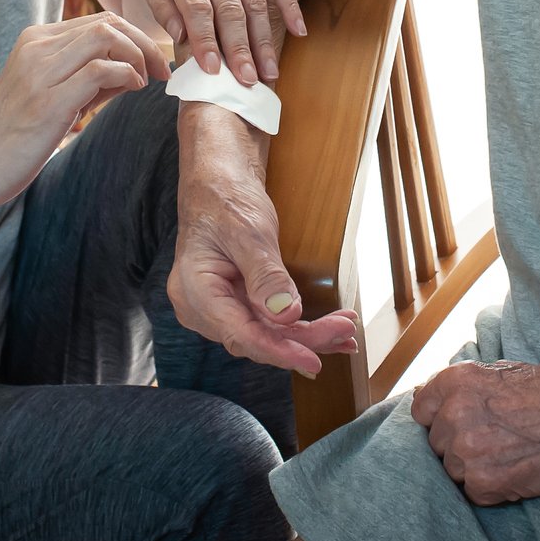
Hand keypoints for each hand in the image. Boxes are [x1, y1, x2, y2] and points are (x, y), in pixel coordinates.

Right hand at [0, 13, 168, 207]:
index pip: (99, 20)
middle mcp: (35, 47)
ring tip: (147, 80)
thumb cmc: (14, 135)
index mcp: (35, 40)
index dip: (134, 36)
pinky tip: (133, 89)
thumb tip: (133, 71)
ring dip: (138, 56)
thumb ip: (89, 79)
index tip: (153, 60)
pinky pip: (100, 69)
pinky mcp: (48, 100)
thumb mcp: (51, 95)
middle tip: (162, 70)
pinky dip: (126, 74)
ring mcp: (39, 72)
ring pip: (106, 37)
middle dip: (144, 43)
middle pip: (107, 22)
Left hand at [131, 0, 304, 84]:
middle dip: (240, 49)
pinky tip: (300, 31)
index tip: (214, 71)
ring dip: (264, 39)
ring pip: (255, 0)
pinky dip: (289, 4)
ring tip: (270, 70)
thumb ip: (162, 6)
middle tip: (248, 82)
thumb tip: (183, 40)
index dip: (207, 41)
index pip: (198, 9)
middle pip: (230, 9)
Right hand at [168, 170, 357, 377]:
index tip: (312, 358)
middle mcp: (199, 308)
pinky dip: (296, 327)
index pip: (239, 333)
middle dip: (302, 340)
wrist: (219, 182)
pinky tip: (327, 330)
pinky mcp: (234, 304)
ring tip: (344, 334)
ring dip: (305, 336)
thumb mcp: (249, 232)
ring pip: (263, 334)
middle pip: (255, 337)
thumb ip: (266, 276)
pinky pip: (265, 323)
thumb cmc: (227, 199)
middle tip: (345, 333)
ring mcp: (216, 308)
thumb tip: (287, 316)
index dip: (278, 349)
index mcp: (194, 291)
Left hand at [411, 361, 539, 504]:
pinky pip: (471, 492)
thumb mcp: (503, 370)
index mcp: (457, 382)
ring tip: (505, 454)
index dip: (437, 417)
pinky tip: (512, 470)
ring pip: (452, 470)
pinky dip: (489, 487)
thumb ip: (465, 387)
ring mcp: (468, 452)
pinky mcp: (486, 484)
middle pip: (436, 442)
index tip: (453, 422)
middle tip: (492, 438)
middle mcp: (455, 415)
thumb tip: (434, 398)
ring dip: (472, 467)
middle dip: (457, 442)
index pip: (420, 409)